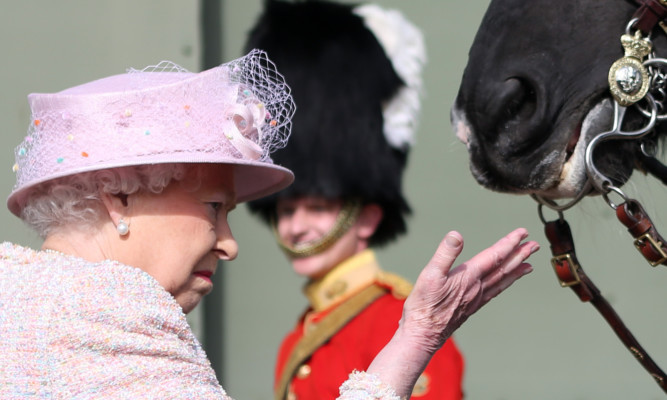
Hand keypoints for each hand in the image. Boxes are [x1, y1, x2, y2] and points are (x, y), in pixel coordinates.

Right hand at [401, 227, 537, 351]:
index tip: (523, 233)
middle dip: (520, 255)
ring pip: (502, 281)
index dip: (510, 243)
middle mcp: (477, 287)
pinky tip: (505, 283)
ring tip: (529, 264)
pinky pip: (495, 291)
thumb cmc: (424, 306)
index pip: (494, 256)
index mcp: (469, 276)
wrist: (424, 334)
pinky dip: (505, 284)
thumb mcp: (430, 275)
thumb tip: (456, 235)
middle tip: (535, 245)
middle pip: (504, 268)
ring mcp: (476, 298)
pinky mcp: (472, 306)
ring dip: (516, 270)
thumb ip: (445, 254)